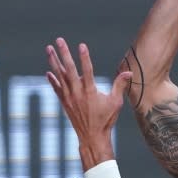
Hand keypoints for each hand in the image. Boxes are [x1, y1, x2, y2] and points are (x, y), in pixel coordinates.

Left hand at [46, 39, 131, 168]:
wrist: (92, 137)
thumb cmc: (106, 119)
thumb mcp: (115, 102)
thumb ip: (120, 85)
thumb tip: (129, 73)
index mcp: (90, 92)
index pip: (87, 71)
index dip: (84, 57)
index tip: (81, 45)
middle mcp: (77, 93)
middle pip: (69, 69)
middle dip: (64, 53)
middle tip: (58, 40)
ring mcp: (69, 97)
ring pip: (60, 76)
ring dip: (54, 61)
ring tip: (48, 49)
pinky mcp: (65, 103)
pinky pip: (56, 88)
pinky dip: (52, 80)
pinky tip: (48, 71)